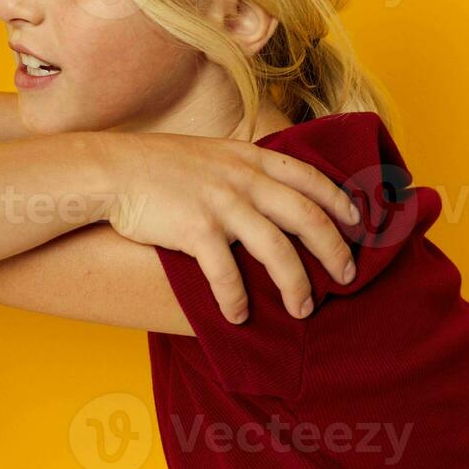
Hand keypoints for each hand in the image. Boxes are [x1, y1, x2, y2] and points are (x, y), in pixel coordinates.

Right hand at [103, 133, 359, 323]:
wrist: (110, 169)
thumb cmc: (155, 165)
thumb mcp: (208, 153)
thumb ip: (239, 169)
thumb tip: (264, 191)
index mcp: (248, 158)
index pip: (309, 177)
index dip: (339, 201)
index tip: (358, 224)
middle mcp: (242, 179)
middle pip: (307, 217)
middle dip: (333, 250)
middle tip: (346, 277)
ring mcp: (222, 203)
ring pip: (278, 250)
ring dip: (297, 284)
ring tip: (303, 309)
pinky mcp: (197, 229)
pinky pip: (228, 273)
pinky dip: (237, 298)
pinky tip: (239, 315)